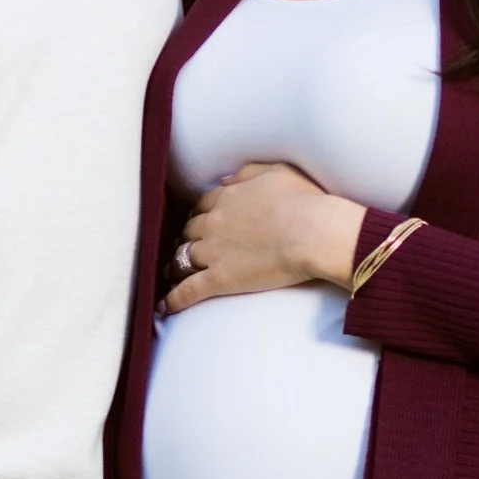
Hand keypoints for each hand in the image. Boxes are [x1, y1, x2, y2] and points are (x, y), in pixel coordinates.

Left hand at [161, 161, 365, 314]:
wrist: (313, 232)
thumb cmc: (304, 201)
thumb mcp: (277, 172)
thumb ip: (247, 173)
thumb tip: (225, 179)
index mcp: (227, 197)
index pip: (202, 206)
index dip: (199, 215)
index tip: (200, 223)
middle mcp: (214, 222)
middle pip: (189, 231)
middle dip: (186, 239)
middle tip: (187, 249)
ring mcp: (214, 250)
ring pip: (182, 258)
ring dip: (175, 266)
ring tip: (172, 275)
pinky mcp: (219, 278)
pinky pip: (188, 290)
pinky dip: (174, 299)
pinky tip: (165, 307)